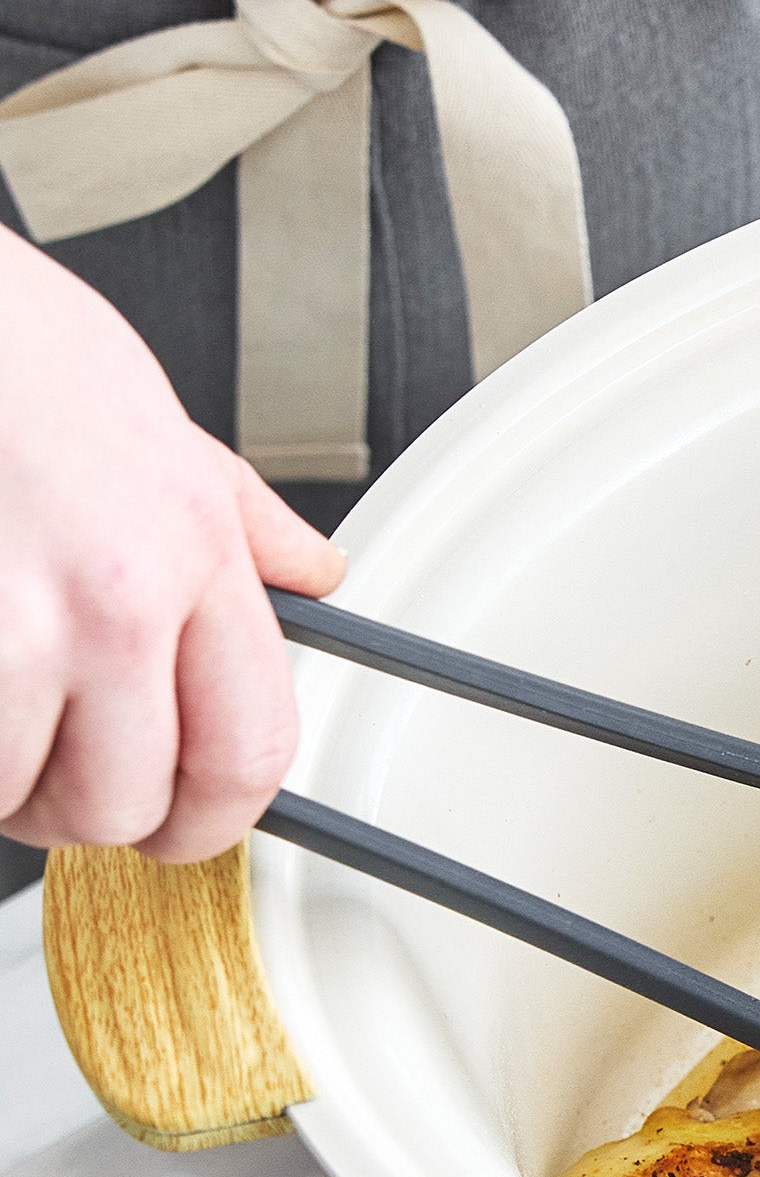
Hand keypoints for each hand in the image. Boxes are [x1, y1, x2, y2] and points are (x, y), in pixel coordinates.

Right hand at [0, 230, 343, 862]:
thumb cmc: (13, 350)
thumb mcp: (162, 429)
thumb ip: (242, 523)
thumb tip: (312, 573)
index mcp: (194, 553)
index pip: (251, 749)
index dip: (215, 818)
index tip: (183, 825)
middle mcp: (117, 600)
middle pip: (128, 801)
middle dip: (89, 812)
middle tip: (58, 771)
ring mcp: (14, 625)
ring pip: (19, 794)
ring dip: (0, 779)